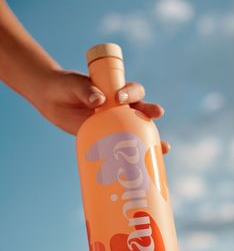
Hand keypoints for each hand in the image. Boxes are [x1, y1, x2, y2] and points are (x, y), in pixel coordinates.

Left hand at [37, 70, 170, 153]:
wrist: (53, 100)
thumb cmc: (66, 87)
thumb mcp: (75, 85)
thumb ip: (86, 90)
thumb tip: (99, 101)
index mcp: (116, 90)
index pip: (131, 90)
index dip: (131, 93)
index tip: (120, 98)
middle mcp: (119, 107)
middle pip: (141, 109)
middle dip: (150, 112)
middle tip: (157, 113)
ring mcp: (113, 123)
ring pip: (135, 130)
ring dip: (150, 138)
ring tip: (163, 148)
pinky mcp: (104, 137)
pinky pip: (119, 146)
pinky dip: (130, 155)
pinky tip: (140, 165)